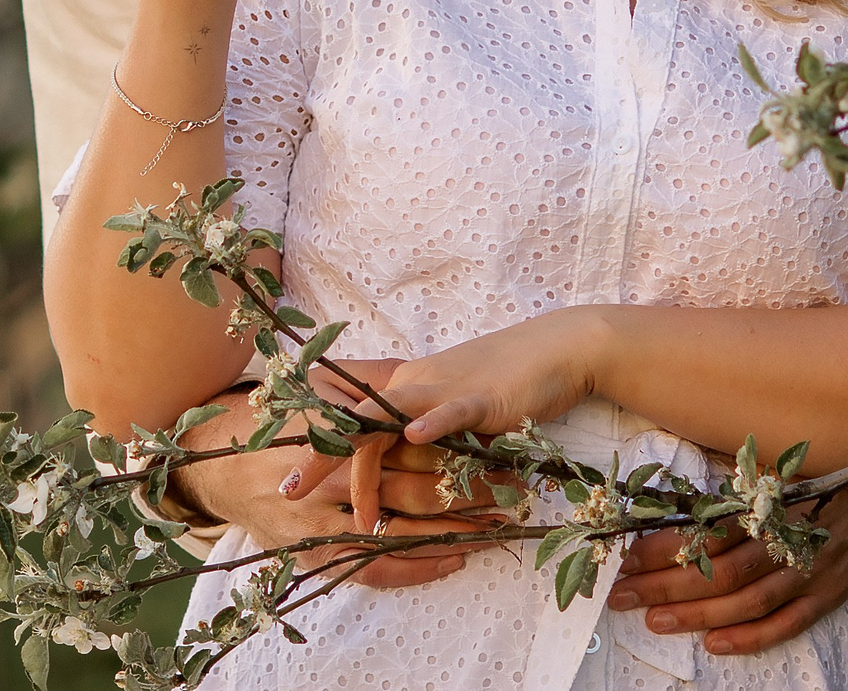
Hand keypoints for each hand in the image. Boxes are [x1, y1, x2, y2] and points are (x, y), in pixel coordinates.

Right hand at [176, 372, 515, 589]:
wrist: (216, 464)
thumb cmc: (273, 421)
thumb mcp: (313, 393)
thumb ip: (358, 387)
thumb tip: (407, 375)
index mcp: (338, 432)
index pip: (407, 441)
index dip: (454, 444)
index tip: (492, 444)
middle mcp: (332, 479)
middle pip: (416, 487)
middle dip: (468, 490)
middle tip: (512, 487)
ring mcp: (325, 522)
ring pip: (405, 530)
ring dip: (457, 529)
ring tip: (498, 523)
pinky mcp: (320, 553)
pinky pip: (379, 567)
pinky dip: (420, 566)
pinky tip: (454, 558)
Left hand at [277, 311, 603, 500]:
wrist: (558, 349)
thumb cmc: (509, 382)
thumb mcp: (458, 408)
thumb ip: (430, 432)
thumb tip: (406, 468)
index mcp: (407, 388)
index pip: (353, 420)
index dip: (322, 448)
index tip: (294, 481)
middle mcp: (416, 384)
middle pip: (355, 421)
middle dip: (320, 457)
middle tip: (289, 492)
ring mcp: (447, 388)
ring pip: (388, 415)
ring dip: (359, 455)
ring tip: (343, 498)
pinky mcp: (483, 397)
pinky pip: (452, 410)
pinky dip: (433, 423)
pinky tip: (416, 436)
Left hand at [608, 482, 847, 654]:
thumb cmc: (826, 461)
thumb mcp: (780, 454)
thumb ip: (736, 473)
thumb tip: (676, 483)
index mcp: (775, 500)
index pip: (709, 530)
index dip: (665, 546)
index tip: (626, 554)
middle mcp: (793, 539)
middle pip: (720, 572)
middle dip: (665, 584)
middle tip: (623, 594)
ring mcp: (814, 572)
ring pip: (747, 603)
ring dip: (697, 614)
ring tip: (654, 619)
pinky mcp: (832, 593)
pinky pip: (788, 624)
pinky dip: (750, 637)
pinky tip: (714, 643)